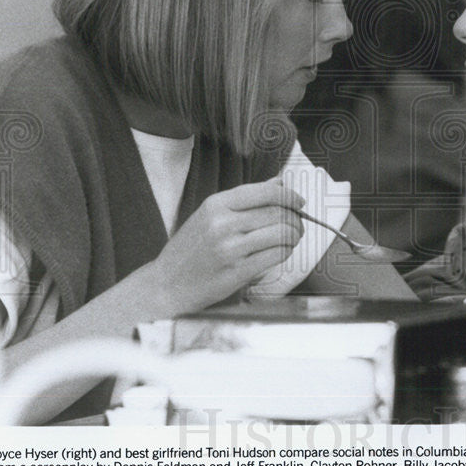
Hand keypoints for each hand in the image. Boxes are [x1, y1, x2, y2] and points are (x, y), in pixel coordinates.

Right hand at [144, 179, 304, 314]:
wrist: (167, 284)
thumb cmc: (191, 249)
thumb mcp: (210, 215)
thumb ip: (245, 199)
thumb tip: (278, 181)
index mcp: (216, 204)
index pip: (265, 192)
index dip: (289, 195)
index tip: (299, 201)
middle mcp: (222, 223)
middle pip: (277, 213)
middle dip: (295, 218)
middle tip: (298, 224)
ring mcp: (230, 249)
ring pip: (281, 233)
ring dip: (294, 236)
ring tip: (292, 238)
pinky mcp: (237, 272)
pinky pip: (276, 255)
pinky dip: (286, 252)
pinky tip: (282, 252)